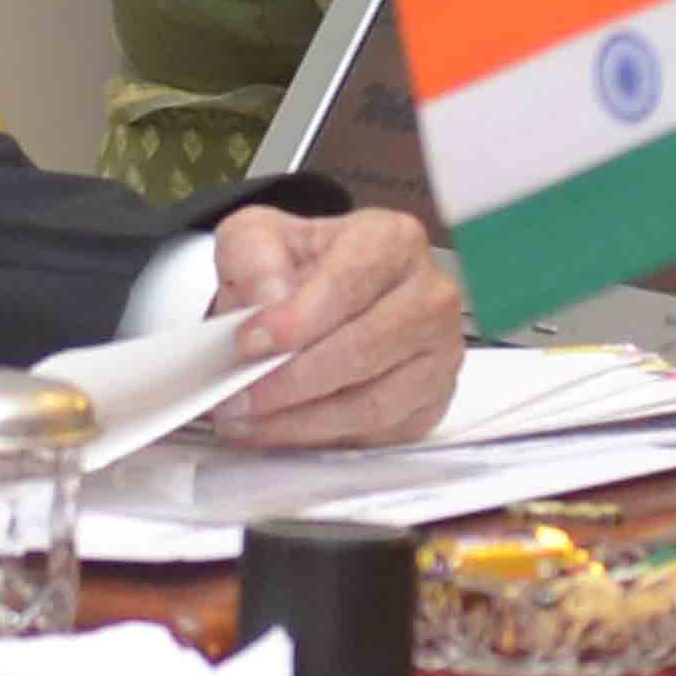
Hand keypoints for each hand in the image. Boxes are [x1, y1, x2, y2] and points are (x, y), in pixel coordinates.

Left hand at [208, 194, 470, 443]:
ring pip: (371, 402)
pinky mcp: (431, 402)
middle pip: (362, 349)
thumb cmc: (297, 268)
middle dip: (291, 380)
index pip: (350, 282)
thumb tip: (269, 298)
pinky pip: (379, 433)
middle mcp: (428, 296)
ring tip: (248, 420)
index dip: (297, 319)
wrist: (319, 299)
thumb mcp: (259, 237)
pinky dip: (322, 438)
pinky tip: (282, 430)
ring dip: (301, 420)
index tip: (249, 342)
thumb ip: (254, 257)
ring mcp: (438, 354)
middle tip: (238, 396)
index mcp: (392, 241)